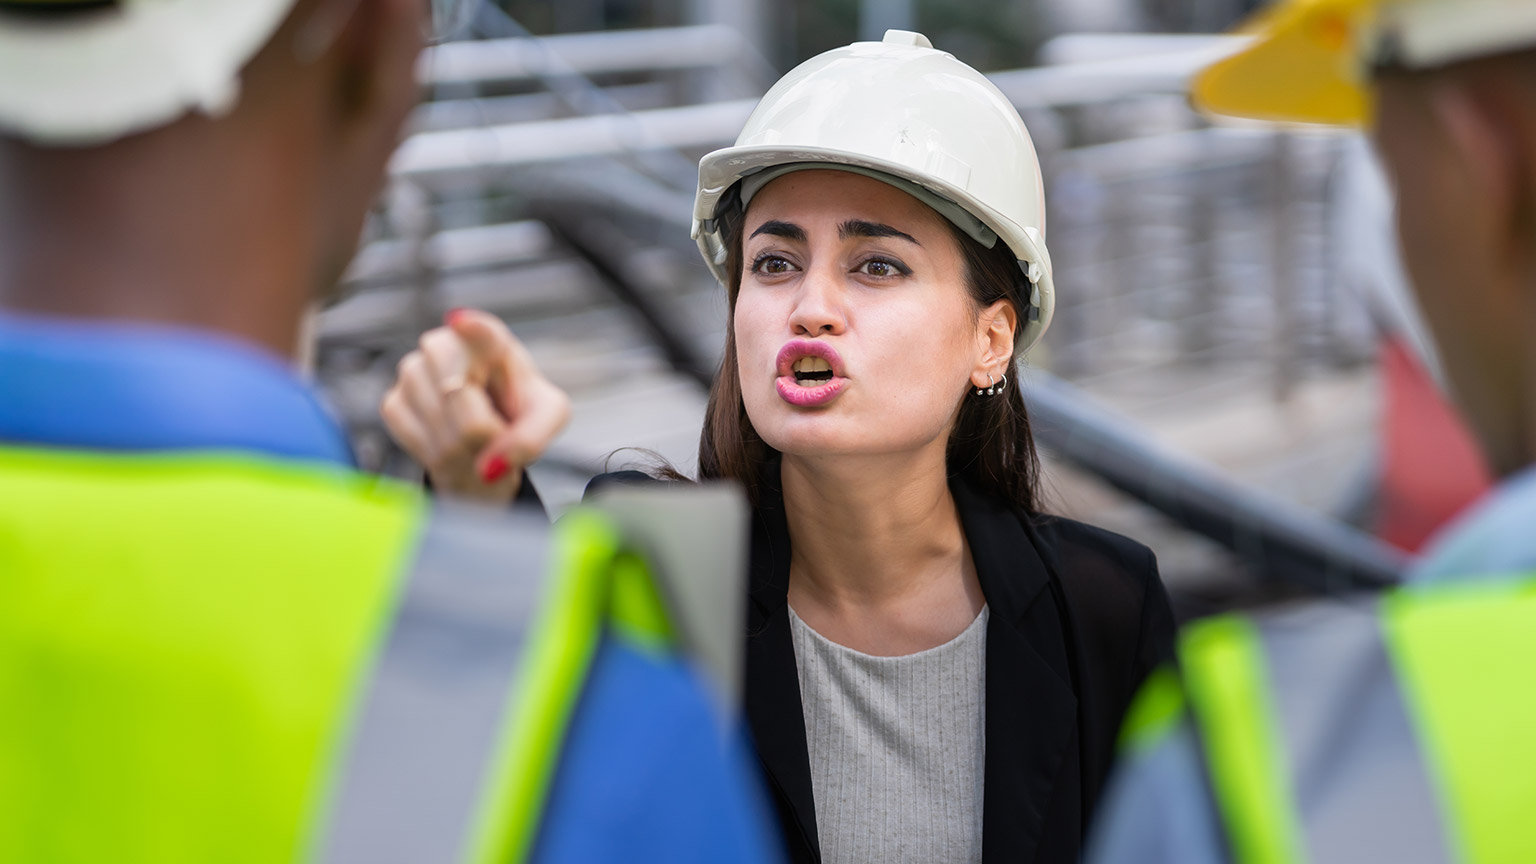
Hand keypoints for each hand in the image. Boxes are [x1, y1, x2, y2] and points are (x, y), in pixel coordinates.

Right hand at [381, 308, 570, 503]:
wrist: (487, 436)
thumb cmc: (520, 413)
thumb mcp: (548, 419)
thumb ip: (529, 440)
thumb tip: (487, 467)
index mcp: (493, 340)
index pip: (480, 330)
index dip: (471, 328)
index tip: (460, 323)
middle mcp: (446, 345)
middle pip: (455, 392)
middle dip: (479, 427)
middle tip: (495, 432)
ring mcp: (413, 370)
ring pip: (436, 422)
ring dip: (460, 447)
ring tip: (475, 440)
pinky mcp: (393, 400)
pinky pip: (412, 435)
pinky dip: (434, 453)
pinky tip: (449, 442)